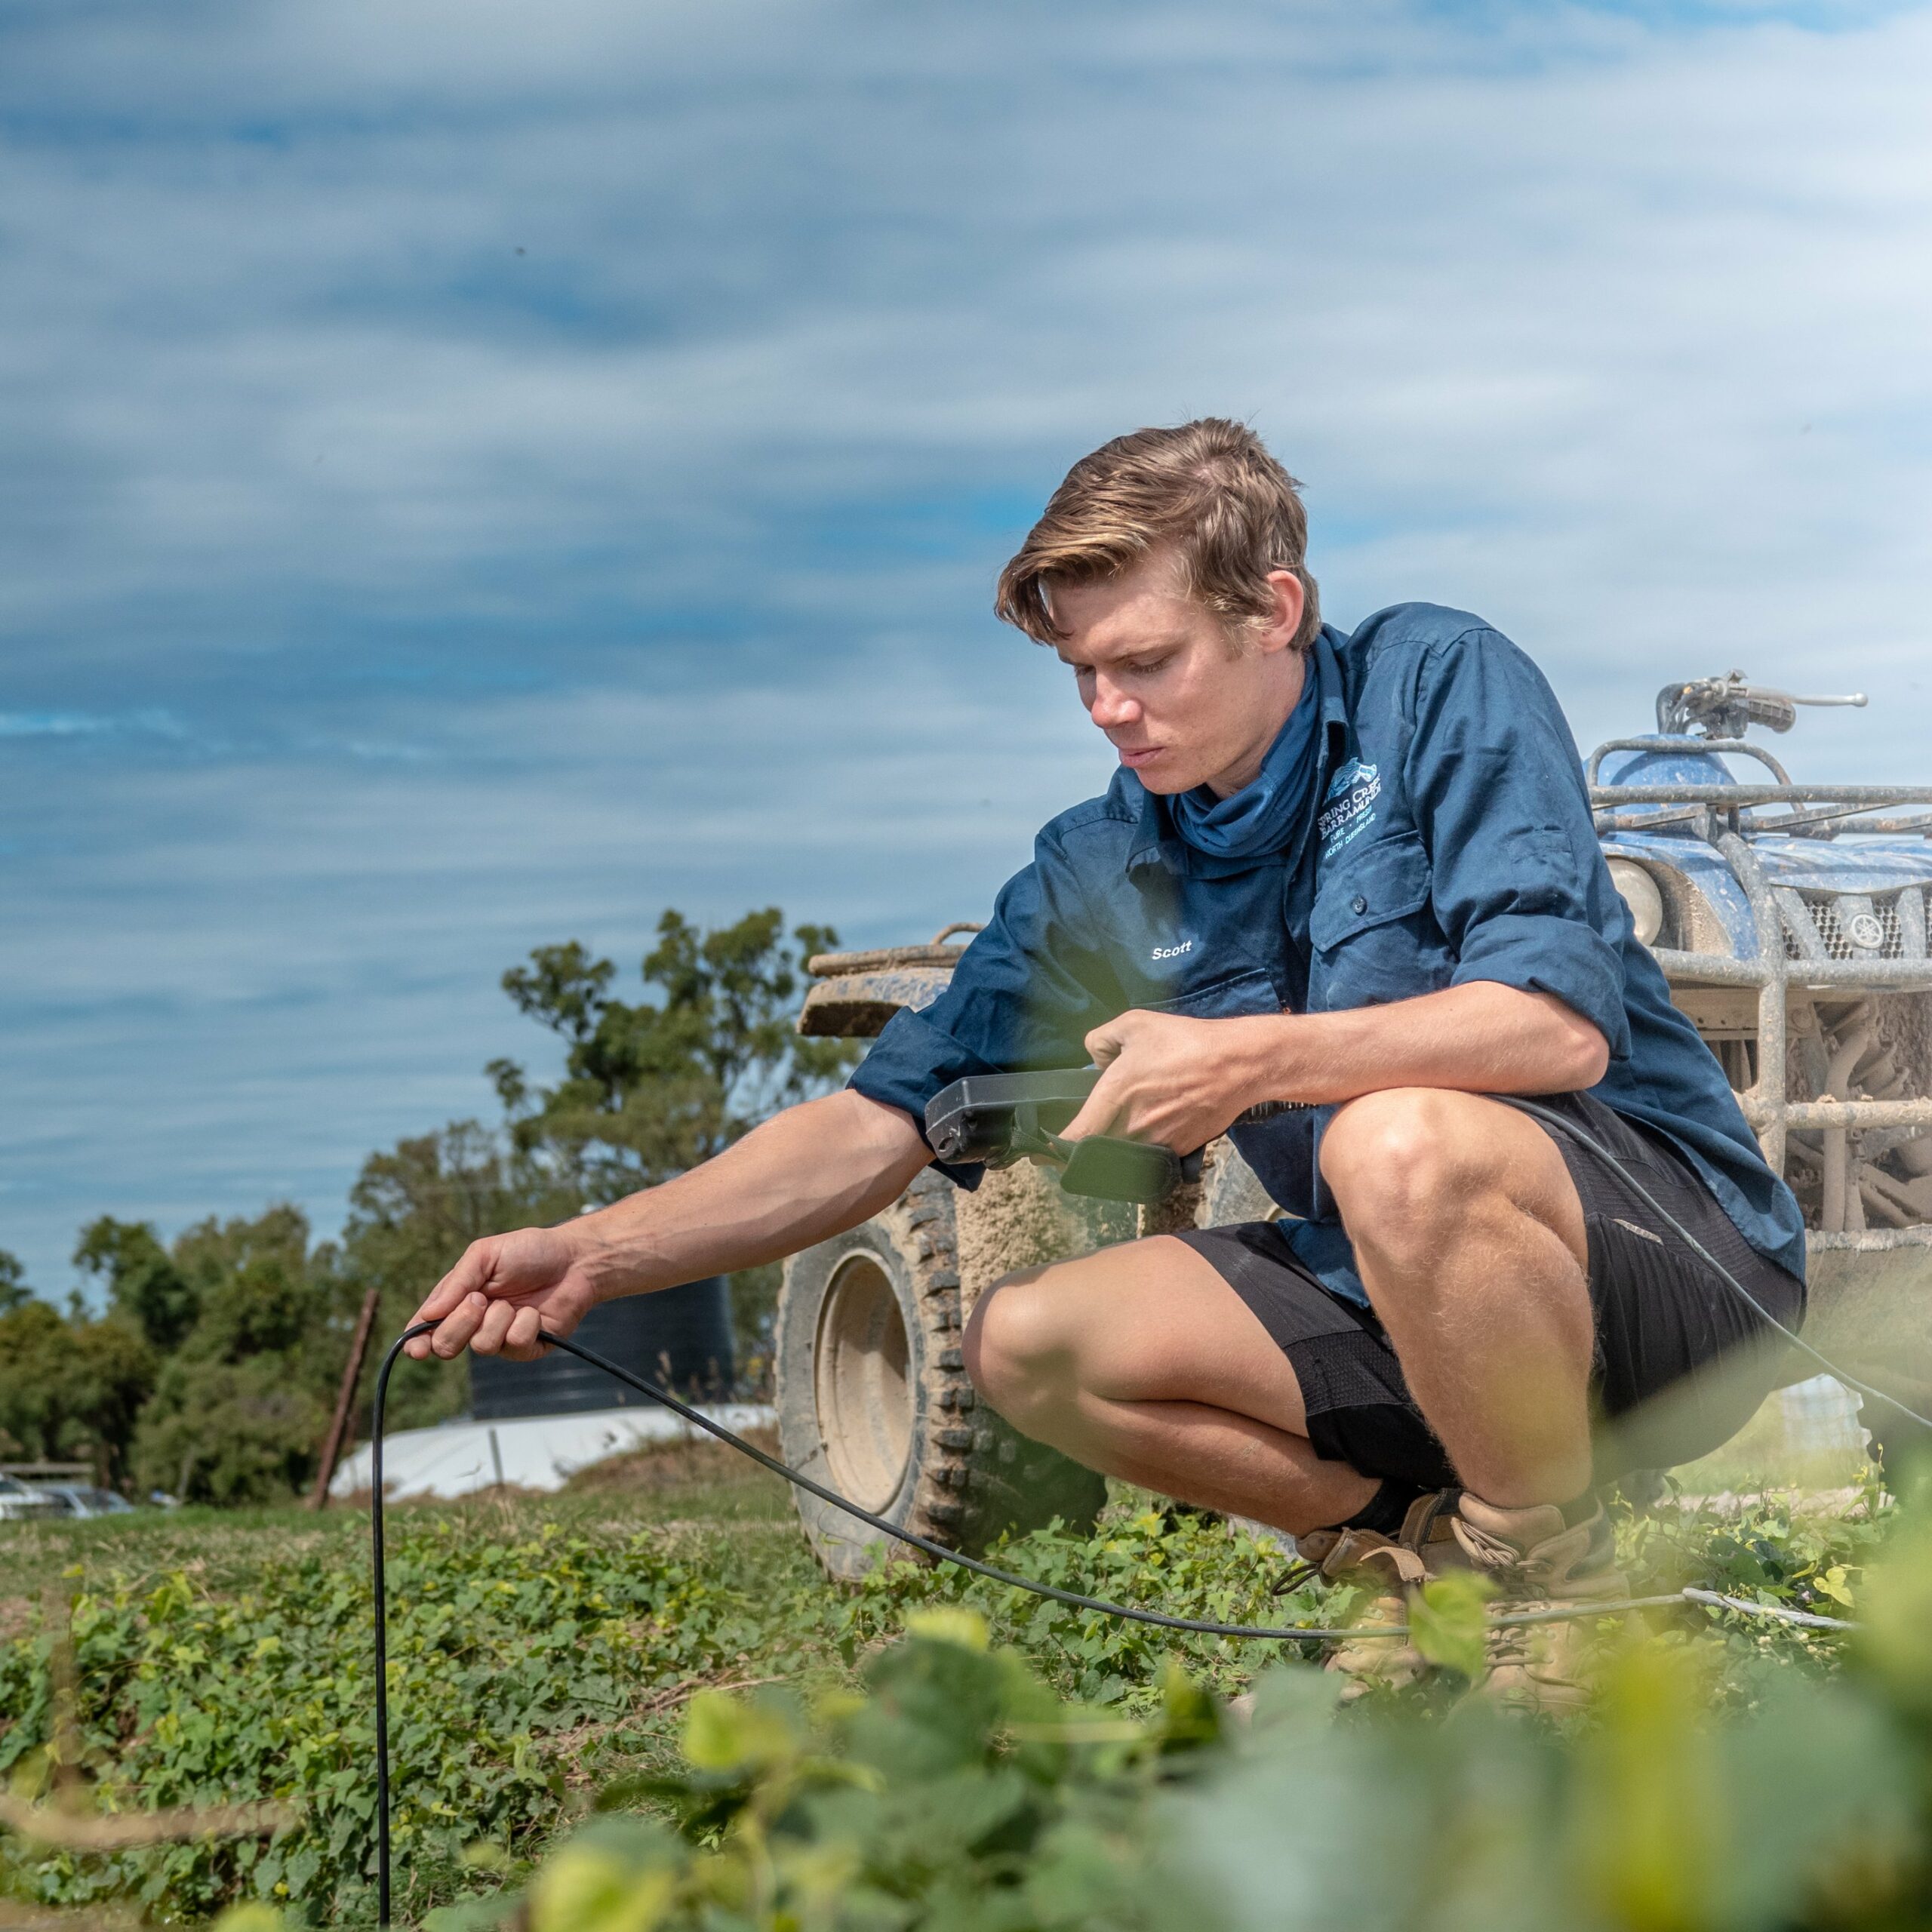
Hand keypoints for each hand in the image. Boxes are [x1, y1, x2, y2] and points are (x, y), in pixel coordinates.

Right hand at [402, 1224, 605, 1362]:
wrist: (574, 1259)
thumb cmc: (528, 1251)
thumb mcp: (485, 1255)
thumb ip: (456, 1283)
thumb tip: (427, 1314)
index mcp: (458, 1301)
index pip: (428, 1328)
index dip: (417, 1341)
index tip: (416, 1349)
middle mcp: (475, 1323)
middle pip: (447, 1345)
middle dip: (459, 1324)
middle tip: (480, 1300)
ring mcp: (501, 1338)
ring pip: (482, 1346)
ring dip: (498, 1319)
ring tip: (513, 1301)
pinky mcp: (527, 1347)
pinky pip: (515, 1345)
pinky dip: (525, 1324)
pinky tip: (535, 1311)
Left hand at [1059, 1010, 1267, 1153]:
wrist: (1238, 1065)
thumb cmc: (1186, 1042)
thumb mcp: (1135, 1024)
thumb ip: (1102, 1039)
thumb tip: (1093, 1058)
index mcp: (1116, 1094)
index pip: (1075, 1137)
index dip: (1054, 1150)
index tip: (1041, 1154)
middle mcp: (1132, 1125)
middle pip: (1095, 1153)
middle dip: (1081, 1151)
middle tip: (1072, 1146)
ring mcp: (1156, 1141)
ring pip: (1121, 1158)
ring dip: (1111, 1152)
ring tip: (1110, 1138)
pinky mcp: (1177, 1150)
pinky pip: (1148, 1157)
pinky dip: (1139, 1152)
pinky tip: (1144, 1135)